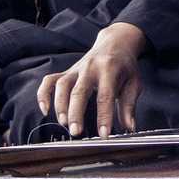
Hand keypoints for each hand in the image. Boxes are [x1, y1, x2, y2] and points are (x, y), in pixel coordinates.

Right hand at [36, 22, 146, 137]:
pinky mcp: (66, 72)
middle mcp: (89, 68)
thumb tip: (129, 127)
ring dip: (60, 105)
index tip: (104, 135)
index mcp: (109, 70)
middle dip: (76, 113)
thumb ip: (129, 106)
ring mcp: (75, 69)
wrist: (115, 43)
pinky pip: (49, 81)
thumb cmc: (125, 66)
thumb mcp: (134, 83)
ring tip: (63, 123)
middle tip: (76, 132)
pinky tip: (45, 110)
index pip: (105, 96)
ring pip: (62, 86)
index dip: (104, 117)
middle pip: (79, 91)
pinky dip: (44, 94)